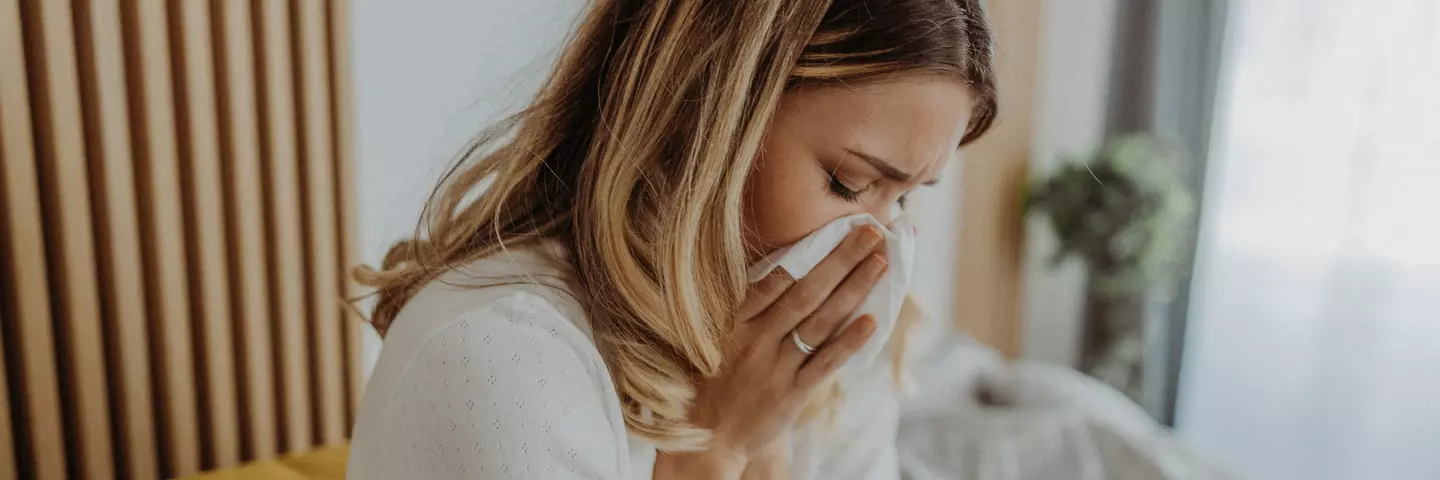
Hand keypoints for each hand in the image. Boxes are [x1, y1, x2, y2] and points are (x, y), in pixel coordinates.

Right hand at [656, 226, 887, 478]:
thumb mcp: (715, 339)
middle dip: (841, 260)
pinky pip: (825, 362)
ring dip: (853, 290)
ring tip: (879, 264)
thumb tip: (782, 271)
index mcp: (735, 322)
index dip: (808, 251)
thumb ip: (744, 309)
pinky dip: (849, 341)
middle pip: (806, 292)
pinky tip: (871, 320)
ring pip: (821, 322)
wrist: (707, 438)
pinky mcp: (792, 394)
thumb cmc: (710, 382)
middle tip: (870, 233)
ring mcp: (776, 367)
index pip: (775, 278)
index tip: (836, 229)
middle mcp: (756, 340)